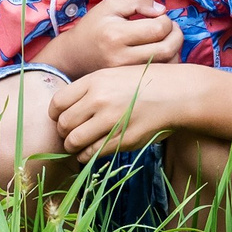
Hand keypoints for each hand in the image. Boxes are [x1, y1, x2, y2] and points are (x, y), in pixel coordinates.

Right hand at [37, 0, 180, 75]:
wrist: (75, 56)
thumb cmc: (94, 27)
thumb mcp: (110, 5)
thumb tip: (162, 10)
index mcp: (116, 35)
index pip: (159, 28)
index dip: (165, 19)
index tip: (158, 17)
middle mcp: (122, 58)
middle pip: (167, 48)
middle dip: (176, 35)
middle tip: (170, 28)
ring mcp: (127, 74)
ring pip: (168, 64)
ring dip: (175, 49)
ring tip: (167, 39)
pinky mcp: (130, 83)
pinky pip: (160, 75)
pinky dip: (169, 63)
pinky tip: (161, 54)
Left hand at [50, 64, 191, 159]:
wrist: (176, 93)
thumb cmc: (143, 83)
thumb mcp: (113, 75)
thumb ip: (89, 90)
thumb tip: (64, 110)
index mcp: (94, 81)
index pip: (57, 103)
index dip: (55, 115)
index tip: (60, 119)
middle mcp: (99, 100)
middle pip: (63, 124)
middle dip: (63, 133)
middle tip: (69, 135)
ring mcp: (111, 120)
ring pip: (74, 141)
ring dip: (72, 147)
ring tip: (77, 146)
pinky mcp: (123, 139)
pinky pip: (92, 153)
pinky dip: (86, 156)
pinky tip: (90, 152)